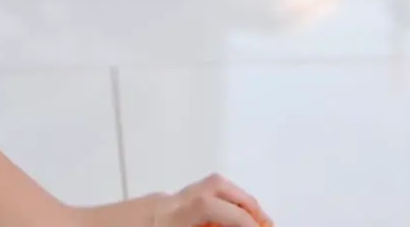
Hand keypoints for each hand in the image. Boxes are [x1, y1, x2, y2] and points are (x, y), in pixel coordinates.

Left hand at [77, 174, 271, 226]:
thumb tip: (212, 224)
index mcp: (164, 219)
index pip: (214, 205)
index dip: (244, 218)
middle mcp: (162, 207)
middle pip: (214, 187)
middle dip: (245, 205)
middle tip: (263, 224)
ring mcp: (154, 205)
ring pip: (201, 194)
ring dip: (227, 208)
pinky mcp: (146, 211)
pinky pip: (186, 205)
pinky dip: (206, 215)